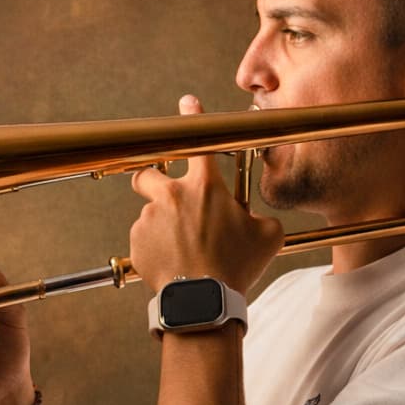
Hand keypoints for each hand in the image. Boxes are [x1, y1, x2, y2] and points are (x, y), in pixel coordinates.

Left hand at [128, 95, 283, 294]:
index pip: (198, 140)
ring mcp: (150, 217)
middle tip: (165, 198)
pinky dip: (156, 248)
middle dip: (153, 179)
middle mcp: (173, 195)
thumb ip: (262, 218)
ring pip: (150, 212)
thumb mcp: (267, 238)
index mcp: (205, 187)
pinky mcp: (137, 240)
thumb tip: (256, 219)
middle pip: (150, 172)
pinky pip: (144, 238)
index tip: (188, 104)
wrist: (202, 301)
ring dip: (163, 225)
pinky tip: (173, 265)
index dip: (193, 117)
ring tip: (181, 250)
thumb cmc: (236, 267)